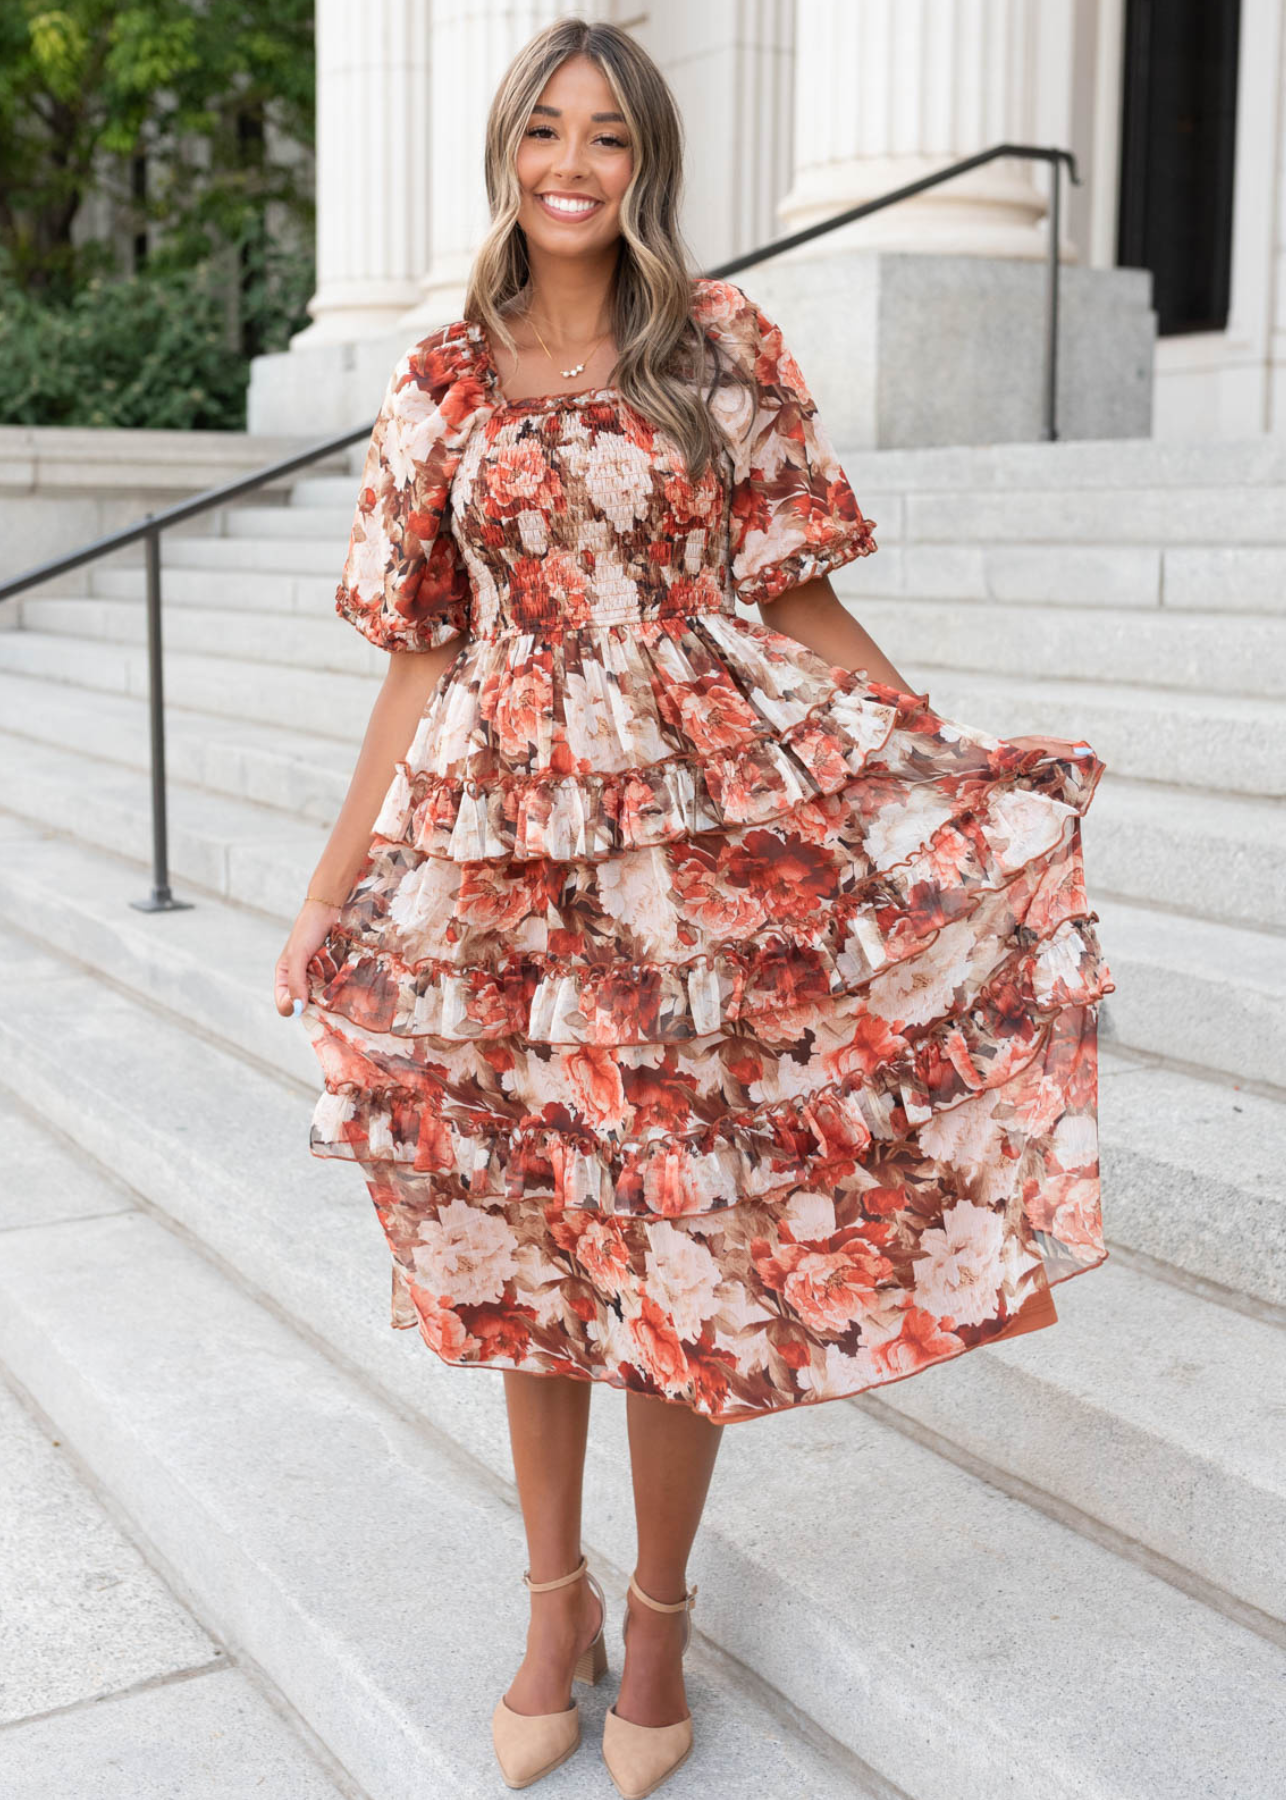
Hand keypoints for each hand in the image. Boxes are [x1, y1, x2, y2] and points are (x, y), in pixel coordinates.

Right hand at [274, 898, 341, 1017]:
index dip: (294, 1007)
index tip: (305, 1000)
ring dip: (331, 996)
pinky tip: (346, 981)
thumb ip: (296, 983)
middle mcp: (301, 980)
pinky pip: (336, 987)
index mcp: (285, 977)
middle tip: (326, 996)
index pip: (285, 1005)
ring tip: (338, 986)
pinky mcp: (333, 972)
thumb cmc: (307, 930)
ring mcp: (318, 976)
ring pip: (323, 998)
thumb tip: (297, 1009)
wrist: (328, 910)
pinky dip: (340, 987)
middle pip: (307, 1005)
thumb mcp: (297, 957)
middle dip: (316, 1004)